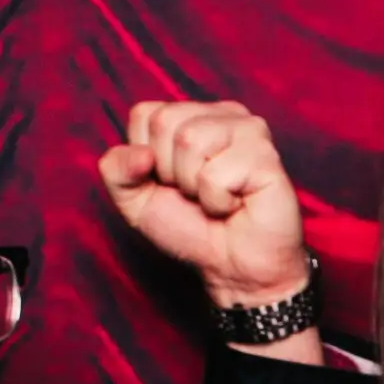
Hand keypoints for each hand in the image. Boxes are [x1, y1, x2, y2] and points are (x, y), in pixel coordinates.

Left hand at [100, 100, 310, 310]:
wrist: (233, 269)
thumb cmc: (191, 229)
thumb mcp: (136, 201)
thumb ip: (116, 170)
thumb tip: (140, 154)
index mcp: (195, 115)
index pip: (145, 114)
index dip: (147, 159)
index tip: (171, 183)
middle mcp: (225, 114)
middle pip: (165, 122)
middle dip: (170, 171)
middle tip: (196, 193)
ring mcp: (250, 130)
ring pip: (190, 140)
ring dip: (194, 186)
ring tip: (215, 198)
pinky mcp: (267, 156)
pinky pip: (215, 174)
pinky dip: (217, 202)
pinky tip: (236, 206)